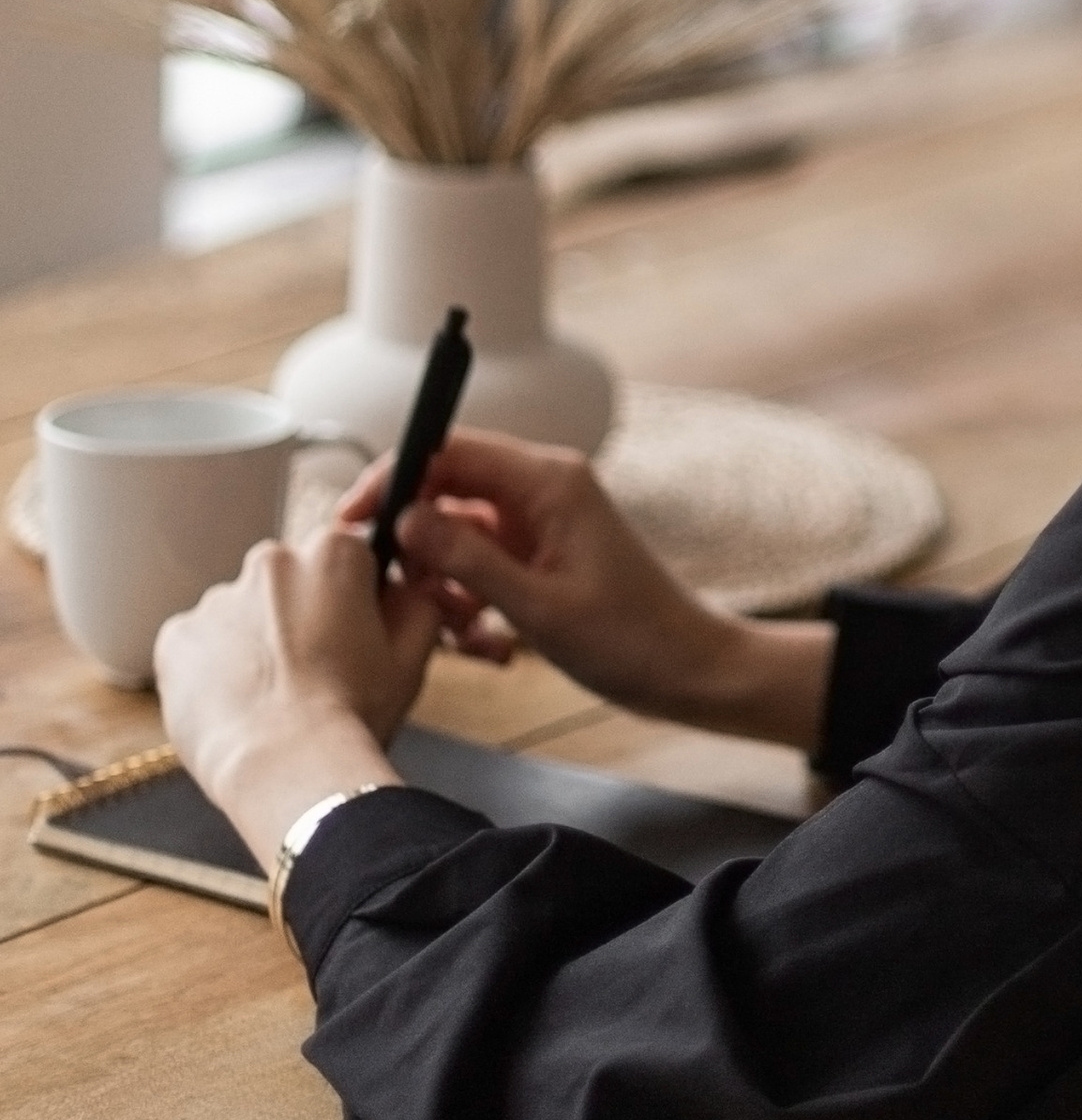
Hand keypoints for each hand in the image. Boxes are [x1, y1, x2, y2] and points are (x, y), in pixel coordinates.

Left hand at [155, 529, 434, 869]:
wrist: (286, 768)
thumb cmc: (352, 716)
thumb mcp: (410, 659)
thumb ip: (416, 606)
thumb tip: (408, 588)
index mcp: (333, 554)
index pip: (348, 559)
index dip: (354, 602)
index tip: (353, 640)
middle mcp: (270, 561)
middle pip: (289, 584)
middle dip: (300, 619)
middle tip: (315, 676)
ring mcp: (217, 598)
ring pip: (242, 616)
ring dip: (255, 645)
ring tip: (273, 702)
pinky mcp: (176, 637)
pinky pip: (198, 648)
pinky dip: (213, 671)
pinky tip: (239, 706)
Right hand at [351, 428, 830, 755]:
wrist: (688, 670)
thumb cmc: (631, 639)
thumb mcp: (536, 606)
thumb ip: (466, 558)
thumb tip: (405, 518)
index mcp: (549, 482)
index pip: (450, 449)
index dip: (395, 478)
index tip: (356, 519)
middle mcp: (544, 488)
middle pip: (448, 489)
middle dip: (415, 541)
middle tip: (394, 589)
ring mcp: (542, 521)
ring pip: (458, 531)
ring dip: (442, 580)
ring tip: (457, 633)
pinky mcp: (541, 553)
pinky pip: (481, 560)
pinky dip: (467, 597)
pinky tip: (479, 642)